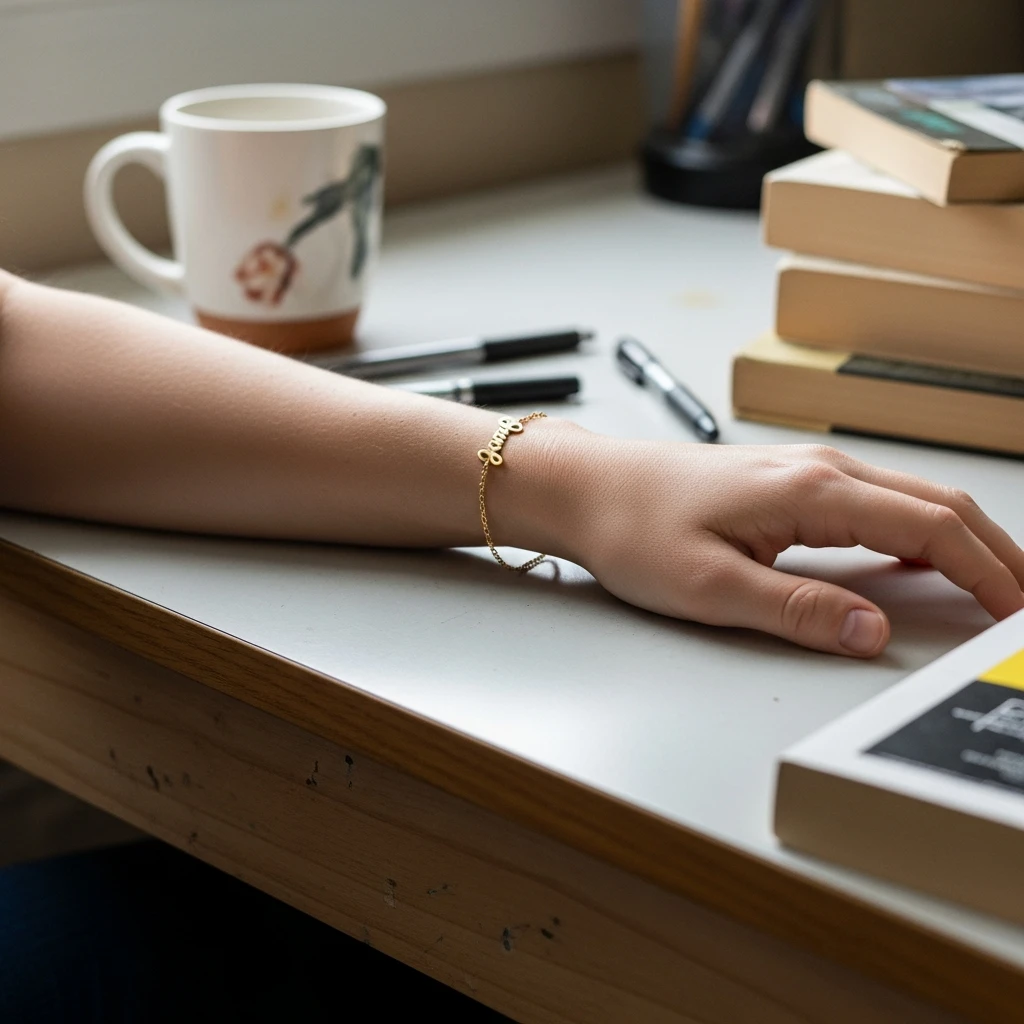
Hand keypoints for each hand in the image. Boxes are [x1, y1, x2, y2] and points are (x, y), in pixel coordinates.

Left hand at [558, 438, 1023, 656]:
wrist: (589, 487)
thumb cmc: (635, 530)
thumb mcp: (710, 587)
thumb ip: (797, 611)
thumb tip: (873, 631)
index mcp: (812, 491)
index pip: (933, 530)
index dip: (989, 575)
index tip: (1016, 617)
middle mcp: (820, 469)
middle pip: (940, 506)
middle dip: (996, 555)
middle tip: (1021, 607)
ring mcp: (807, 468)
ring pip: (913, 499)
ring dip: (962, 542)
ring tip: (993, 589)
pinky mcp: (790, 480)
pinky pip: (877, 501)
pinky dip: (918, 531)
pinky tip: (920, 563)